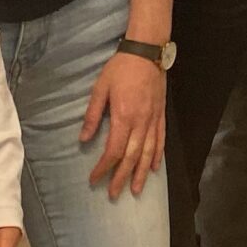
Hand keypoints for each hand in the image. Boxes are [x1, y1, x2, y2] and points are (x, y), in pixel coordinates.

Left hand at [82, 48, 166, 197]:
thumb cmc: (120, 68)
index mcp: (124, 116)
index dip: (104, 167)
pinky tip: (155, 167)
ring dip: (142, 173)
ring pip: (149, 152)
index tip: (94, 179)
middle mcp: (141, 122)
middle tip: (114, 194)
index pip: (114, 150)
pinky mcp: (161, 114)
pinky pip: (161, 139)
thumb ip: (93, 115)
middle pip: (132, 156)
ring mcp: (154, 119)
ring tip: (136, 189)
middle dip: (122, 177)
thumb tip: (84, 139)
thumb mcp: (100, 89)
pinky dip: (158, 155)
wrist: (147, 52)